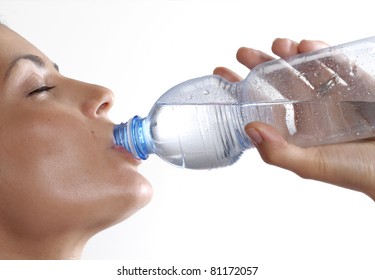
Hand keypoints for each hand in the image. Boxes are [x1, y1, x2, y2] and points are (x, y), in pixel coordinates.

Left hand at [214, 38, 374, 200]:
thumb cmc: (357, 172)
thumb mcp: (312, 165)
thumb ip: (279, 152)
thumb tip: (249, 129)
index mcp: (296, 131)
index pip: (263, 106)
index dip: (242, 90)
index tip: (223, 74)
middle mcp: (310, 112)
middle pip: (280, 83)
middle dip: (261, 66)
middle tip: (243, 52)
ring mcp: (333, 97)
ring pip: (306, 70)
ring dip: (290, 55)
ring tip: (278, 44)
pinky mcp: (356, 85)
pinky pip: (337, 65)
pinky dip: (322, 53)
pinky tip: (307, 45)